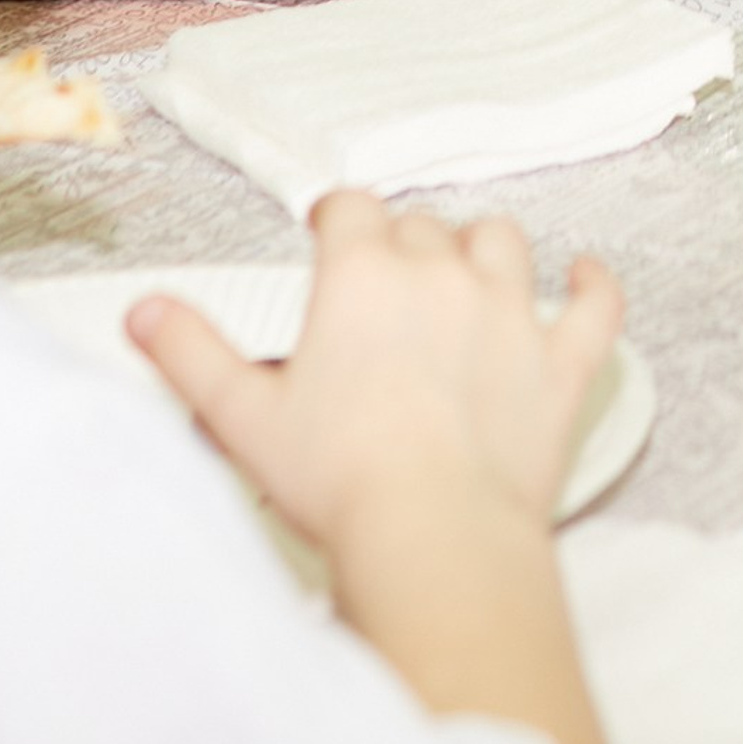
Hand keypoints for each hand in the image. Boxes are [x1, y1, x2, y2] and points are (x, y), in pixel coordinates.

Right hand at [130, 193, 621, 553]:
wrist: (433, 534)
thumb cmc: (338, 482)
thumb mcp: (240, 418)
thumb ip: (190, 354)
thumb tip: (146, 313)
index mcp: (363, 274)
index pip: (353, 209)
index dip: (339, 219)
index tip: (330, 235)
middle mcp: (442, 273)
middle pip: (422, 228)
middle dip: (401, 247)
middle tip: (382, 288)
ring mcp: (511, 312)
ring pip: (501, 244)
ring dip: (481, 252)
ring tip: (463, 274)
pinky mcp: (562, 361)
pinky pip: (596, 304)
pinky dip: (595, 285)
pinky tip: (589, 275)